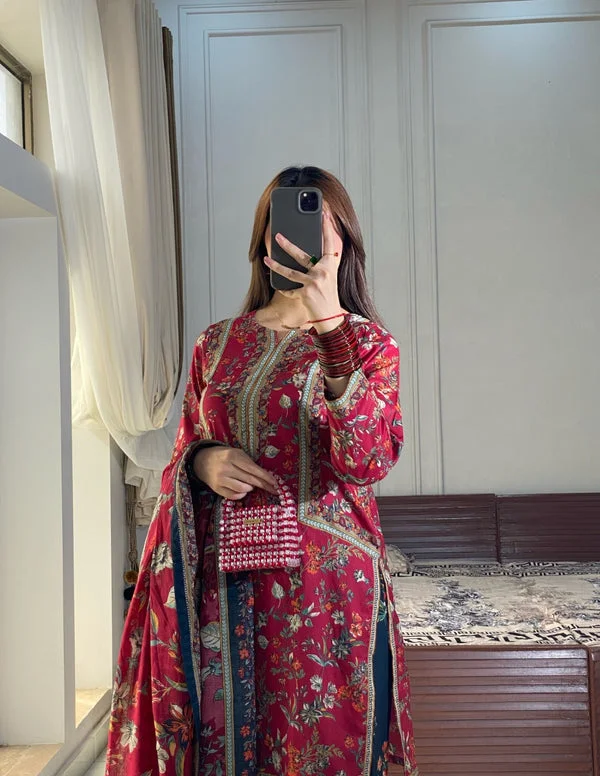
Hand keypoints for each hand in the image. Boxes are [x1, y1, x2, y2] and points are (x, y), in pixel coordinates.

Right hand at [193, 446, 277, 499]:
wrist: (202, 461)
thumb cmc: (224, 456)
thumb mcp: (236, 453)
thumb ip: (248, 463)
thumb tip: (265, 477)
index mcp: (233, 456)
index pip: (253, 469)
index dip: (265, 476)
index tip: (275, 482)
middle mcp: (226, 468)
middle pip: (249, 479)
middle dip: (264, 485)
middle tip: (274, 490)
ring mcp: (220, 479)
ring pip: (242, 489)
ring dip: (250, 488)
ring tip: (251, 485)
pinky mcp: (216, 488)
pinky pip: (233, 496)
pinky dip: (241, 495)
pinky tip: (243, 490)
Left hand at [264, 209, 343, 327]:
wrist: (331, 317)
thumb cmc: (329, 296)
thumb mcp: (330, 277)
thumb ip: (322, 264)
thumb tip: (310, 253)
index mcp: (331, 265)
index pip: (329, 243)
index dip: (327, 227)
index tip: (324, 213)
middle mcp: (323, 272)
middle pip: (302, 255)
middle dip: (287, 245)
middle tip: (277, 235)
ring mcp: (314, 283)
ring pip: (290, 272)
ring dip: (276, 265)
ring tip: (266, 258)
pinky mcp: (305, 293)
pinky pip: (290, 289)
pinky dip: (285, 289)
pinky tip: (279, 287)